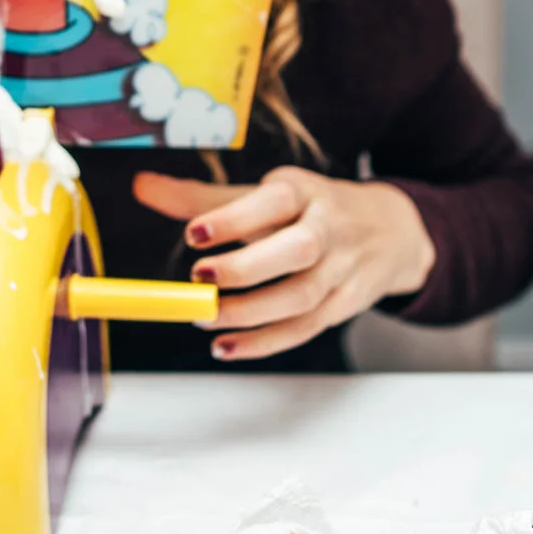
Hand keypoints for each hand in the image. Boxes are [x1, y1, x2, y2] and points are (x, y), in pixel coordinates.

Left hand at [133, 168, 434, 361]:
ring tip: (202, 318)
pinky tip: (226, 346)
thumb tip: (141, 187)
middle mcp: (329, 228)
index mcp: (304, 192)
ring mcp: (341, 270)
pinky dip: (265, 342)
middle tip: (200, 279)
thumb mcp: (266, 194)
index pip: (273, 201)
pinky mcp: (345, 304)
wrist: (391, 231)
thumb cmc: (311, 209)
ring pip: (301, 297)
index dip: (234, 218)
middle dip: (247, 267)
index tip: (193, 233)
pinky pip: (305, 328)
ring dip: (250, 313)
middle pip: (298, 250)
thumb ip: (204, 198)